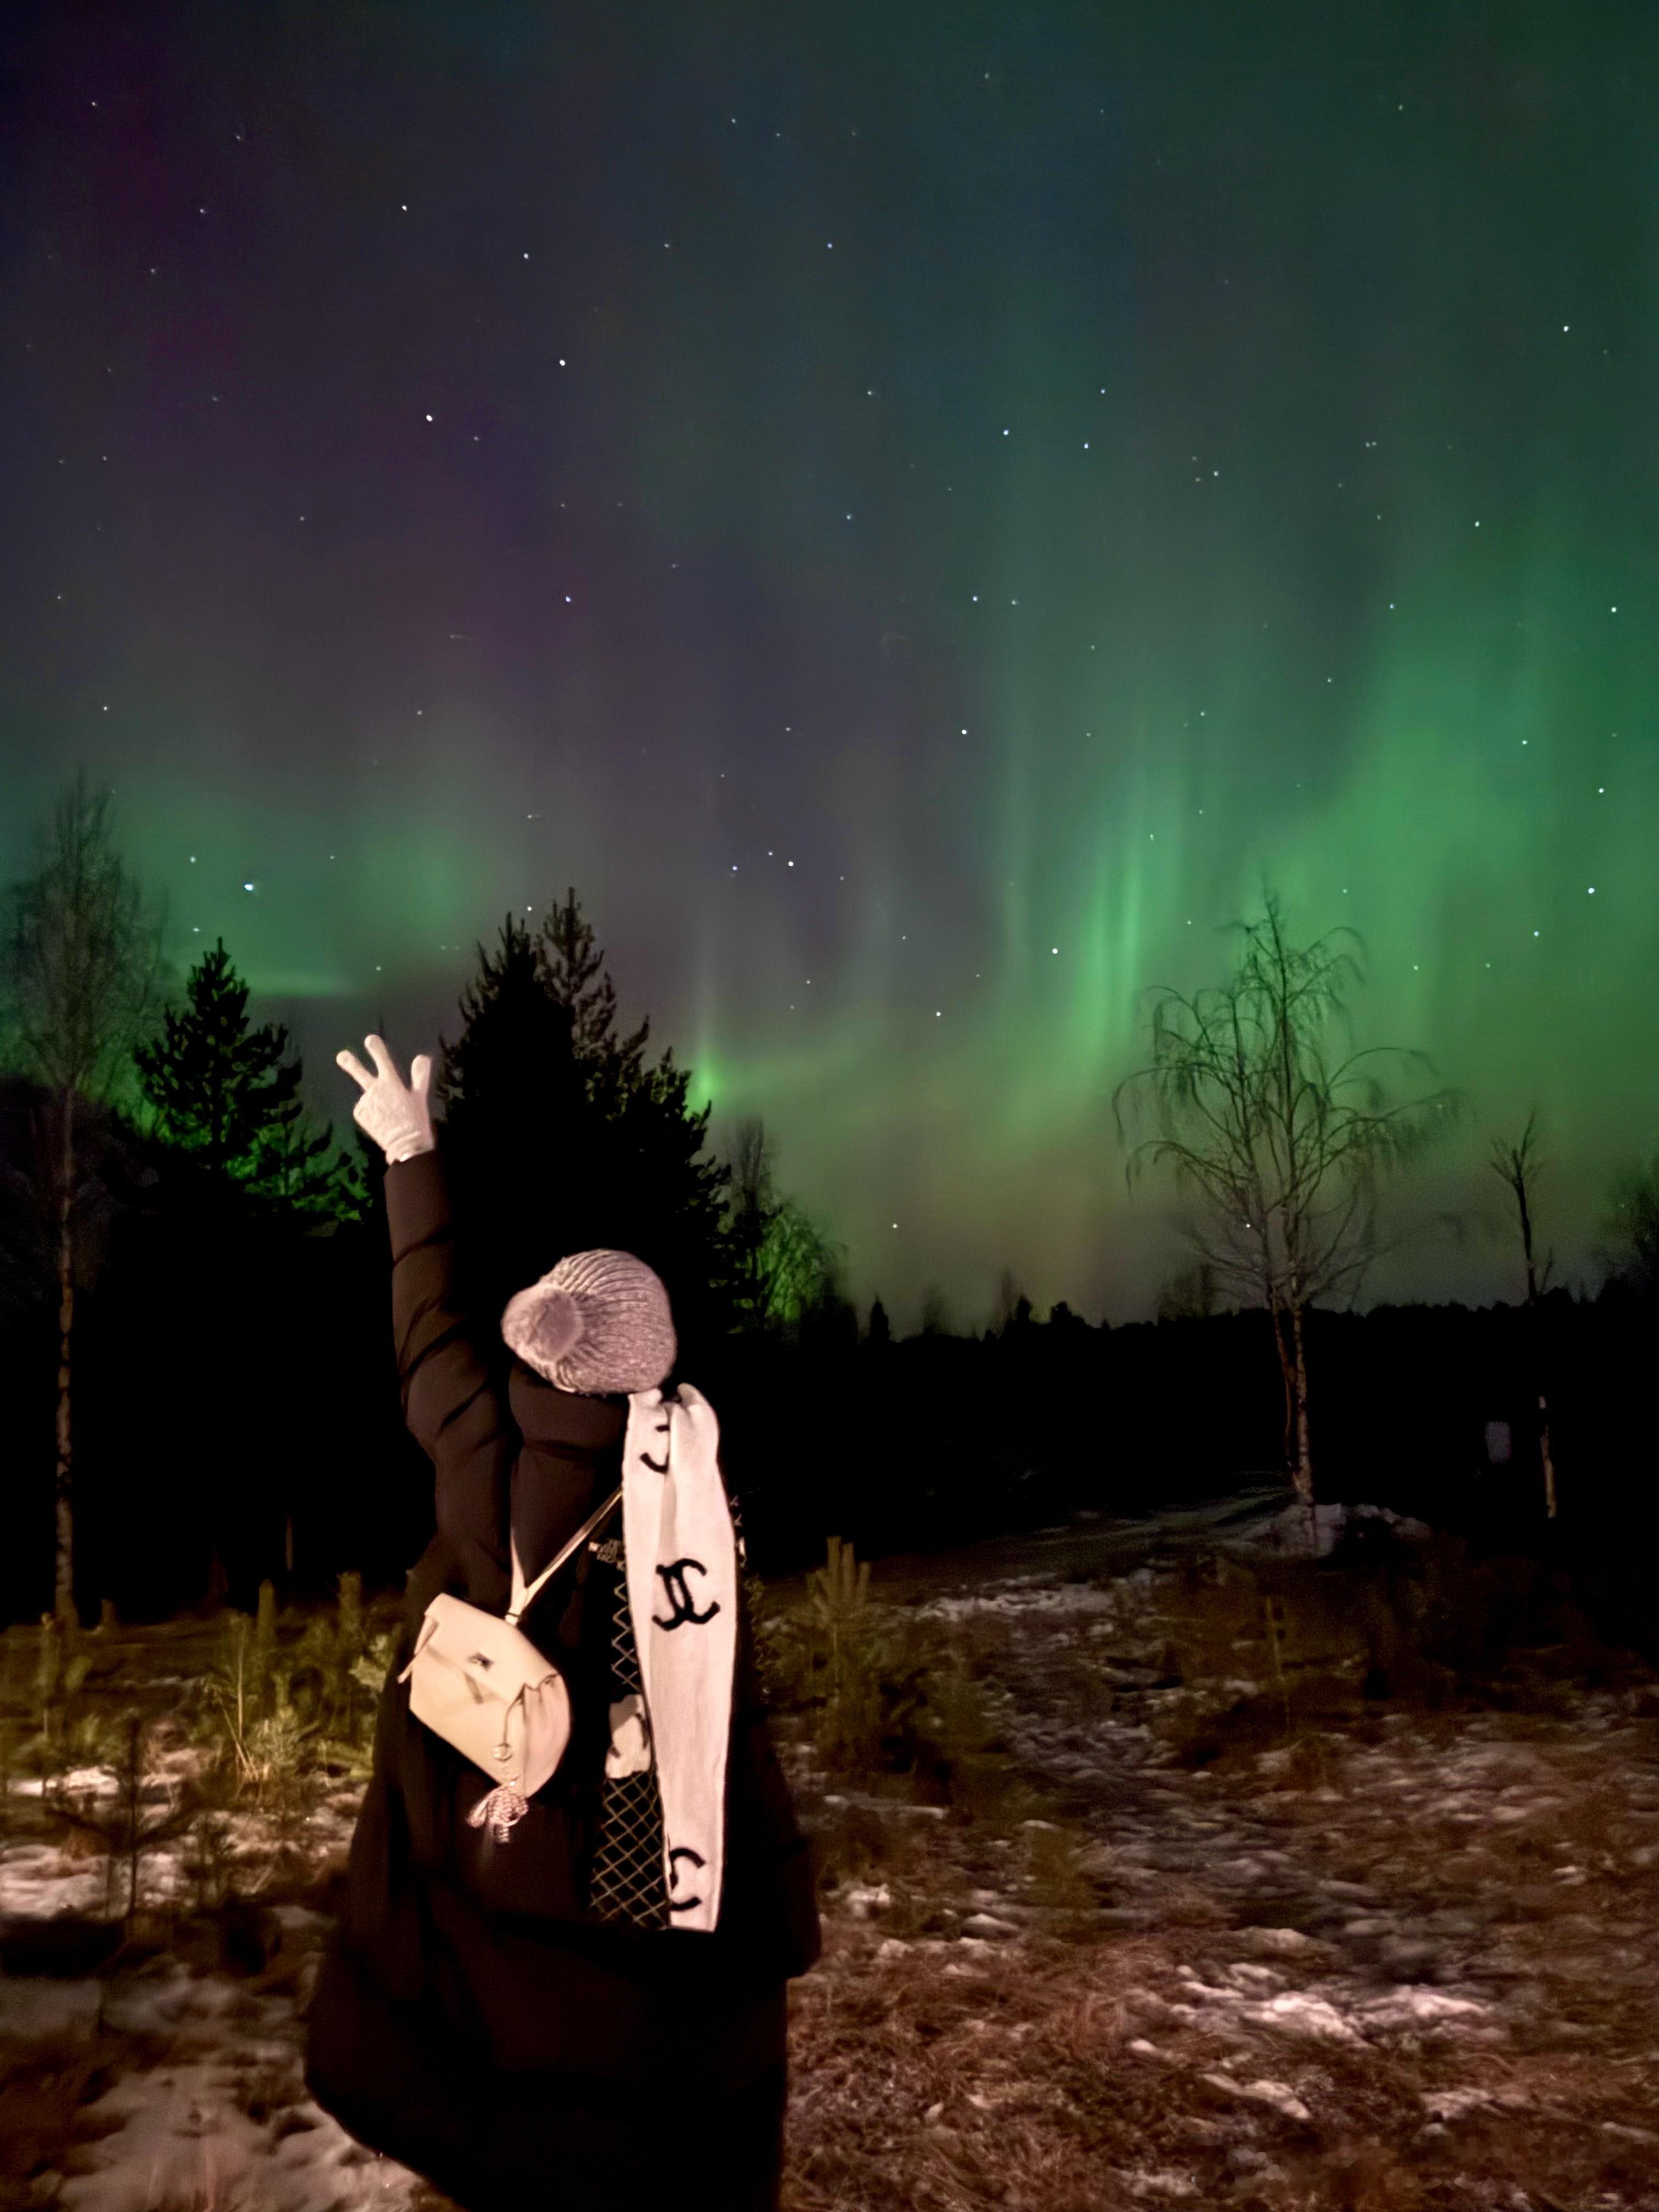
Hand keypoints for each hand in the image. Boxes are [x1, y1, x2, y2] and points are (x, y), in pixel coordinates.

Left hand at [336, 1035, 435, 1163]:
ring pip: (368, 1096)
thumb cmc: (415, 1120)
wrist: (404, 1145)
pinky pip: (363, 1109)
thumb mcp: (420, 1097)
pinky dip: (370, 1112)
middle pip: (360, 1074)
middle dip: (351, 1064)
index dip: (376, 1049)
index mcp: (391, 1083)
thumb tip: (422, 1056)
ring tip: (387, 1116)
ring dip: (374, 1102)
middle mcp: (375, 1090)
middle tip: (341, 1056)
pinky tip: (380, 1121)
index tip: (369, 1039)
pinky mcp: (360, 1114)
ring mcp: (366, 1102)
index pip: (383, 1061)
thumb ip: (419, 1076)